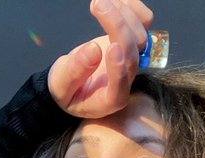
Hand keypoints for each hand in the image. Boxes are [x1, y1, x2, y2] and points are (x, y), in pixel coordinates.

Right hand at [48, 0, 153, 118]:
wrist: (72, 81)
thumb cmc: (66, 89)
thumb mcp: (61, 85)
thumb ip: (74, 72)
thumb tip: (93, 50)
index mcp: (109, 100)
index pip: (120, 87)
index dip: (119, 69)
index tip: (111, 48)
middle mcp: (126, 81)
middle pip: (131, 55)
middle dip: (117, 26)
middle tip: (97, 5)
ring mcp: (132, 61)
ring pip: (141, 36)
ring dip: (125, 14)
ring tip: (101, 2)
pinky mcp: (133, 43)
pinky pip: (144, 24)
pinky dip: (133, 8)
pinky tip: (116, 1)